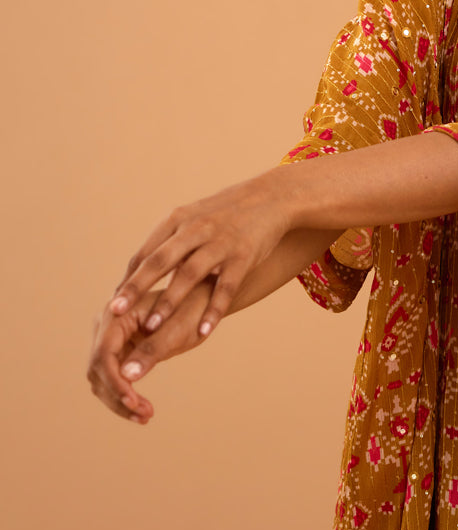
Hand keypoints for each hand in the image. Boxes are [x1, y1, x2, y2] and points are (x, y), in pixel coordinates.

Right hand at [88, 281, 213, 422]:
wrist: (205, 299)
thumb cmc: (194, 308)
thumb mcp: (178, 330)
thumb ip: (152, 350)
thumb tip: (126, 376)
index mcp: (118, 312)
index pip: (104, 354)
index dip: (114, 382)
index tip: (133, 402)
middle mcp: (108, 323)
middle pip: (98, 369)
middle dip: (118, 395)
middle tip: (145, 414)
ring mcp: (111, 337)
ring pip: (102, 378)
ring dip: (119, 400)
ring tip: (146, 415)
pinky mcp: (120, 349)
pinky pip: (114, 377)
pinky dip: (125, 395)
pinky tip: (142, 410)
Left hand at [108, 170, 292, 337]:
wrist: (272, 197)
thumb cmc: (228, 212)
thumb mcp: (195, 217)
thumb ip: (170, 241)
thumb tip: (140, 270)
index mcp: (179, 220)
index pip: (146, 252)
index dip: (129, 279)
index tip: (113, 303)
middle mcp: (196, 229)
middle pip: (160, 261)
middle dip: (136, 287)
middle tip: (114, 311)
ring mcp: (220, 242)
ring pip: (189, 274)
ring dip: (169, 302)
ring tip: (152, 328)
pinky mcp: (243, 255)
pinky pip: (225, 287)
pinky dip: (213, 310)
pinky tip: (202, 332)